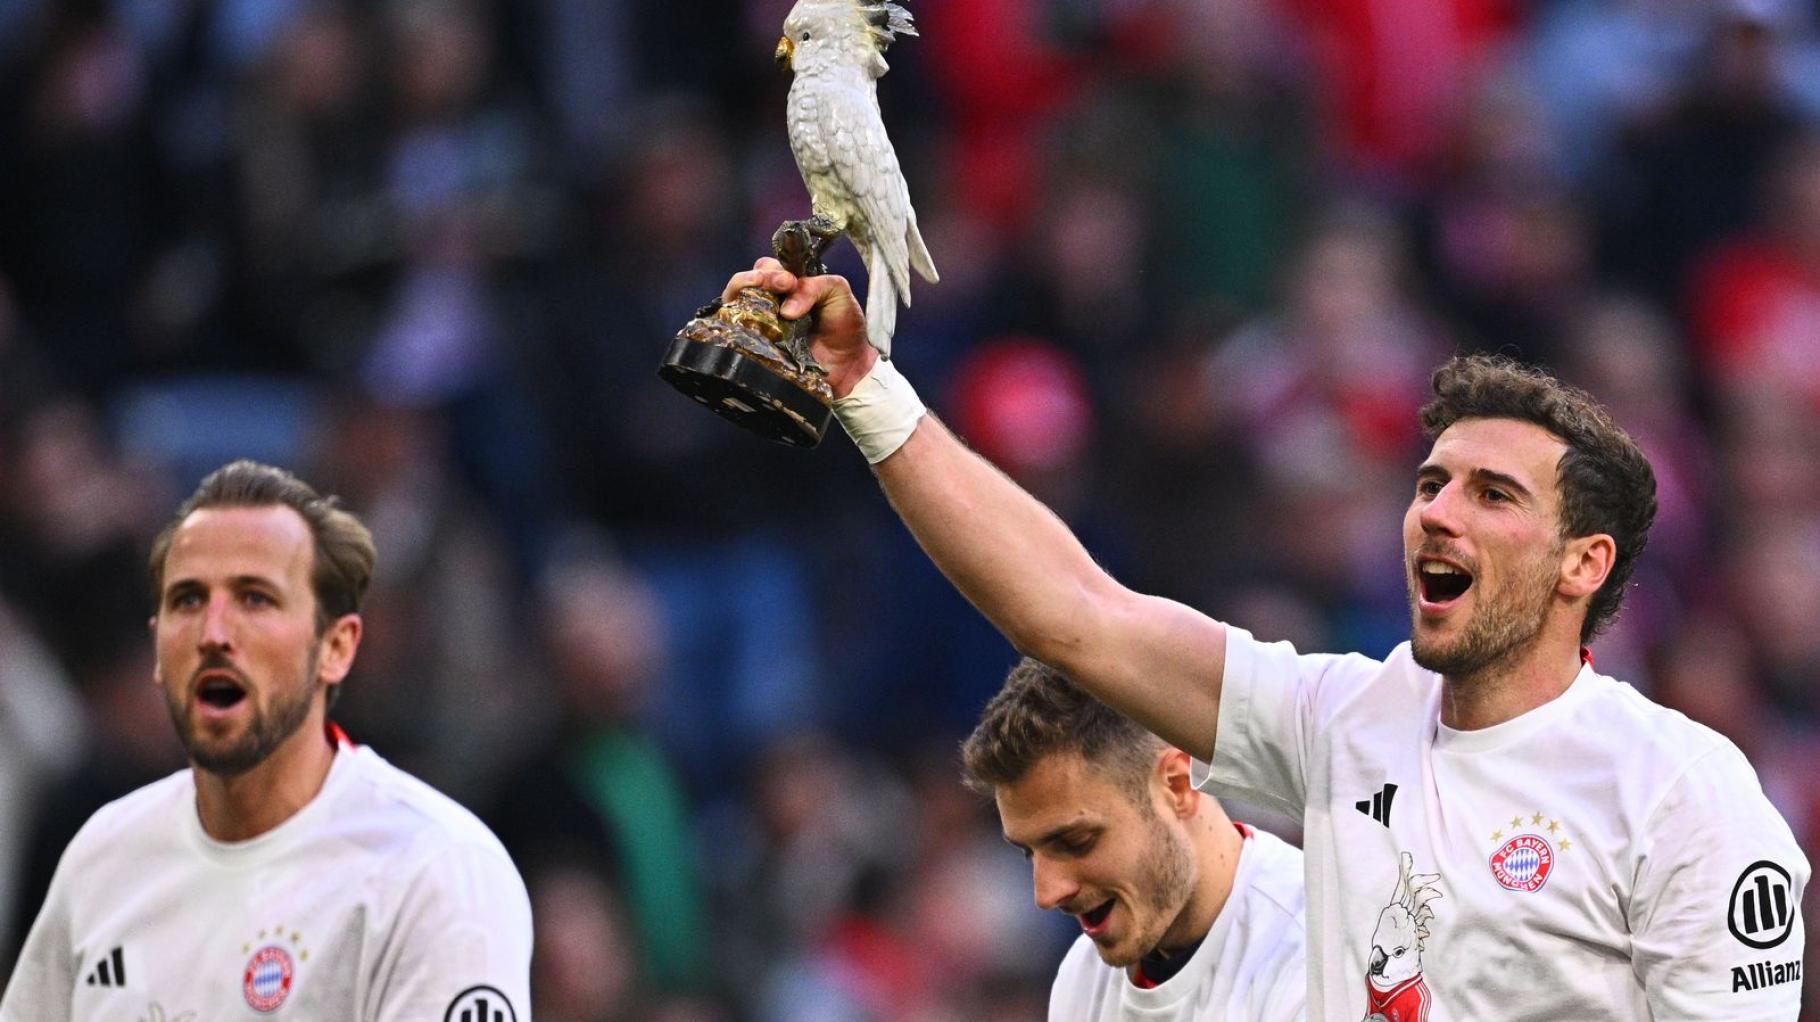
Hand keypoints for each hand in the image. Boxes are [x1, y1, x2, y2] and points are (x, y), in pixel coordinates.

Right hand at [721, 257, 877, 398]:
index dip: (773, 270)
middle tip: (782, 284)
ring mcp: (761, 324)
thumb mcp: (837, 292)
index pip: (767, 267)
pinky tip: (751, 320)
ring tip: (760, 292)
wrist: (849, 364)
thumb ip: (814, 286)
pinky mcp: (757, 347)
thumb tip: (786, 310)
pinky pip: (737, 331)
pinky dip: (738, 320)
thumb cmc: (844, 326)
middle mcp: (770, 302)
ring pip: (735, 301)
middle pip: (746, 280)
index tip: (789, 281)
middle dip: (759, 276)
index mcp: (788, 285)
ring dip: (744, 290)